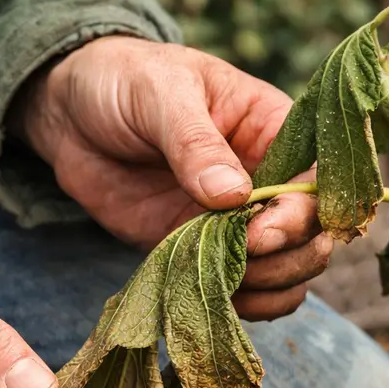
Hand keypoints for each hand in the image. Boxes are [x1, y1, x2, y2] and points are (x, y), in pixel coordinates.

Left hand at [13, 36, 330, 321]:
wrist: (71, 113)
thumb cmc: (125, 81)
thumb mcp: (160, 94)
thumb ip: (195, 143)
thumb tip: (234, 196)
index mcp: (274, 130)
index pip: (317, 182)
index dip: (300, 215)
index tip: (259, 232)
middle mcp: (269, 180)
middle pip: (314, 236)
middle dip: (287, 259)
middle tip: (240, 259)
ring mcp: (239, 223)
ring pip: (288, 272)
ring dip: (267, 288)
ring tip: (222, 283)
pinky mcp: (206, 253)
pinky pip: (245, 291)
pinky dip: (238, 305)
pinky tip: (210, 299)